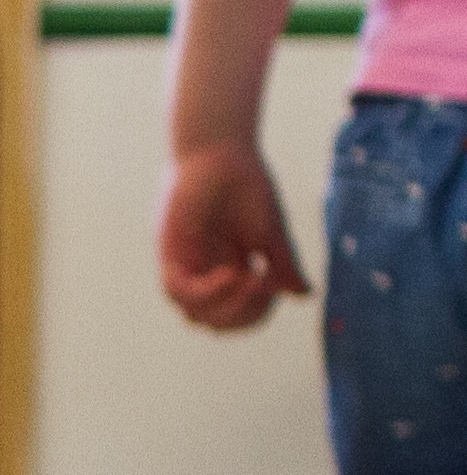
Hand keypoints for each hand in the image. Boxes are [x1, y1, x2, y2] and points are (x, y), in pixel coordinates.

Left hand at [159, 145, 306, 327]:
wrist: (222, 153)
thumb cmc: (246, 187)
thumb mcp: (271, 233)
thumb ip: (282, 266)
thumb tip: (304, 296)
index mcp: (231, 271)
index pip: (237, 313)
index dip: (256, 313)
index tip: (274, 288)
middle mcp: (205, 273)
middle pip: (213, 321)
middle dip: (240, 316)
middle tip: (261, 289)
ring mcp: (186, 265)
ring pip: (193, 314)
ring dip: (225, 306)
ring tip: (247, 280)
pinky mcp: (170, 253)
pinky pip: (178, 290)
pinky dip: (205, 291)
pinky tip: (229, 274)